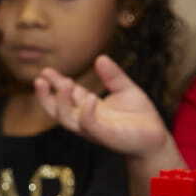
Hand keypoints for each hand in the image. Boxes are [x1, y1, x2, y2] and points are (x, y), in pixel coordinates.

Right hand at [34, 55, 168, 156]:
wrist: (156, 138)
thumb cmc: (140, 116)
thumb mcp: (126, 89)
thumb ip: (112, 75)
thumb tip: (100, 57)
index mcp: (87, 108)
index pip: (66, 95)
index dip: (55, 83)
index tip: (45, 71)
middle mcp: (85, 119)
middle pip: (57, 110)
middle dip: (46, 96)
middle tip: (40, 79)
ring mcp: (93, 129)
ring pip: (67, 119)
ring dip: (61, 102)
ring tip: (64, 83)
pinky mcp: (105, 136)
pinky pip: (89, 125)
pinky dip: (86, 112)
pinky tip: (90, 97)